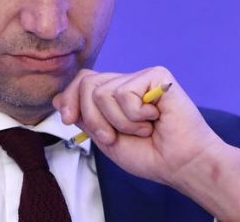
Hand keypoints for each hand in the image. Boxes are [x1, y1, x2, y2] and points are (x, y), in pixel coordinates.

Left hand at [52, 67, 239, 221]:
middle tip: (113, 137)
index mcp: (113, 95)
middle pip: (86, 82)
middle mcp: (126, 82)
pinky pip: (124, 94)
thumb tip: (58, 97)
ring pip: (102, 92)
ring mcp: (141, 77)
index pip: (81, 81)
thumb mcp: (106, 139)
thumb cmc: (149, 155)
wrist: (181, 163)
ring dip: (119, 123)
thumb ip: (84, 117)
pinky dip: (135, 117)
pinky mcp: (156, 75)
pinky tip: (155, 119)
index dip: (69, 99)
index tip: (70, 121)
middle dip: (93, 118)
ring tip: (142, 129)